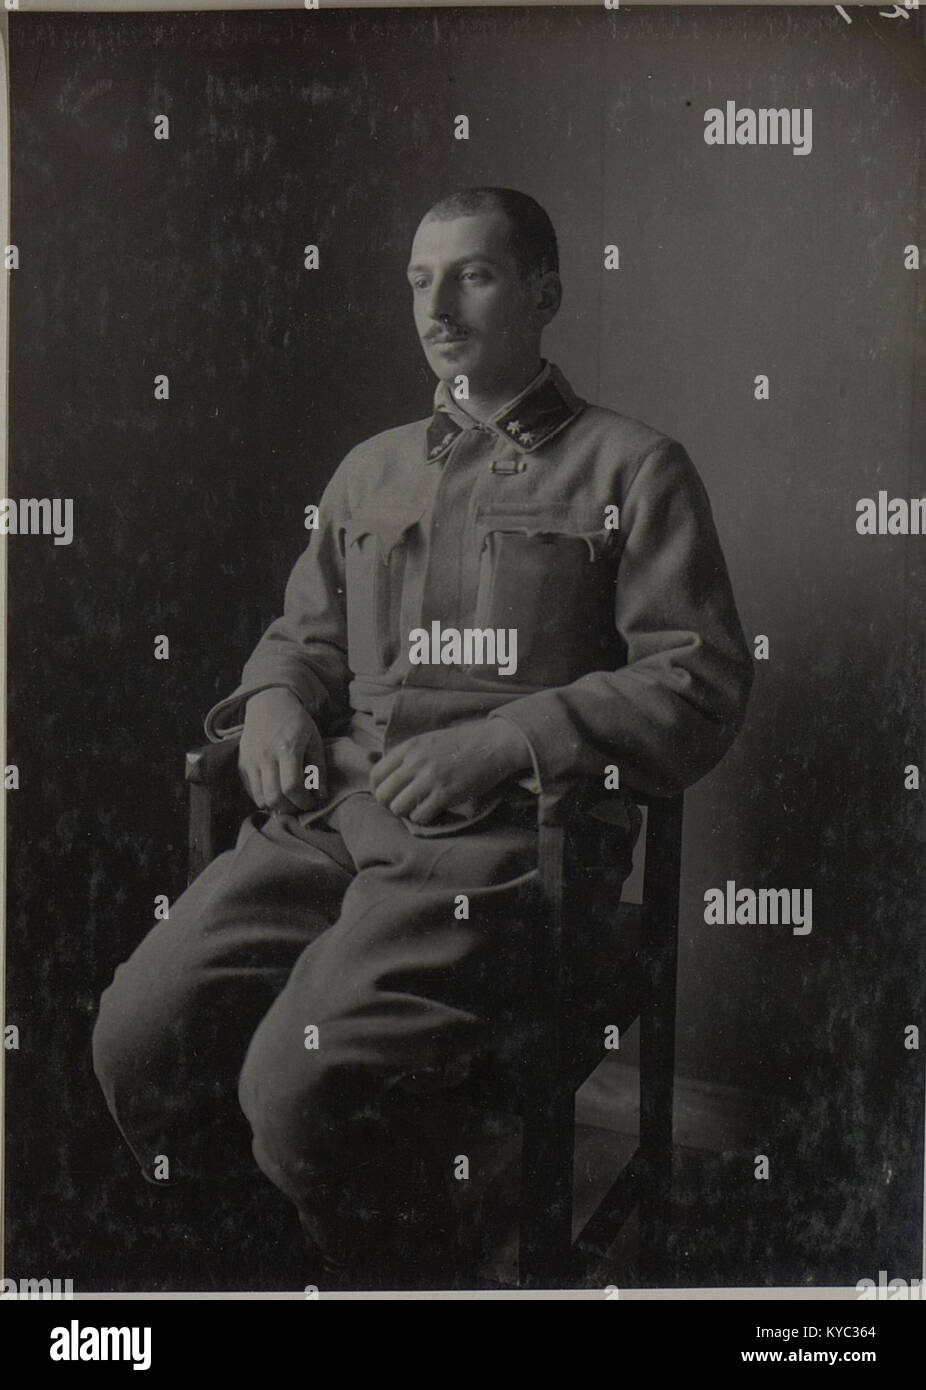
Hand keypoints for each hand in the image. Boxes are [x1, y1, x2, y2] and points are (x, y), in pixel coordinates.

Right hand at [239, 687, 326, 812]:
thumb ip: (318, 769)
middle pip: (274, 797)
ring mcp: (250, 760)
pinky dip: (263, 797)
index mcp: (287, 749)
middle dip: (290, 809)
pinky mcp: (242, 763)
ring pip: (260, 798)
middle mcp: (265, 756)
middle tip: (299, 805)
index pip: (292, 787)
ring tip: (288, 800)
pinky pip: (251, 791)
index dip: (303, 802)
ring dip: (276, 806)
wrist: (268, 703)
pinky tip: (275, 791)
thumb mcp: (314, 740)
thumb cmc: (296, 722)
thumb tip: (321, 796)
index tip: (311, 803)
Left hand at [369, 718, 530, 824]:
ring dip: (406, 813)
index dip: (379, 790)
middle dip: (391, 804)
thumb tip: (390, 778)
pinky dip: (423, 818)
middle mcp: (415, 762)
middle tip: (404, 805)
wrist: (493, 744)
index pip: (376, 775)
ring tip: (419, 808)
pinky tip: (433, 811)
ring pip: (398, 808)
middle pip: (383, 795)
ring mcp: (430, 778)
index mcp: (409, 747)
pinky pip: (420, 816)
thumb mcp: (428, 741)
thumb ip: (408, 756)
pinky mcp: (446, 794)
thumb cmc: (462, 744)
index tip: (389, 796)